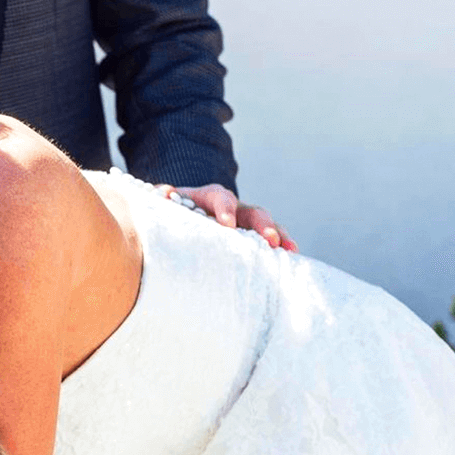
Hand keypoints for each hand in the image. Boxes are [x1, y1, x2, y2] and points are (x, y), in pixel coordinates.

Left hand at [165, 184, 296, 250]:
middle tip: (270, 240)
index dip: (225, 209)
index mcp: (212, 196)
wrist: (186, 214)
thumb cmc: (176, 210)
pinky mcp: (253, 237)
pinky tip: (291, 261)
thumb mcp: (168, 201)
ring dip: (279, 237)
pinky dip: (281, 247)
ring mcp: (247, 223)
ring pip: (268, 226)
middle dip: (263, 225)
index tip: (227, 225)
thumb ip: (164, 196)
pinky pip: (271, 241)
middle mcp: (235, 207)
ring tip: (289, 251)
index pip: (221, 198)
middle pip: (253, 212)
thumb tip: (165, 193)